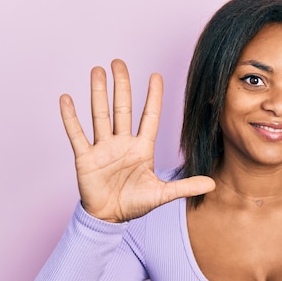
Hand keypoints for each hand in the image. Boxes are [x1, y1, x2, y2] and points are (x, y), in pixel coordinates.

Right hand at [60, 59, 214, 221]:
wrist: (110, 218)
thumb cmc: (135, 203)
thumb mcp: (163, 194)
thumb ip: (186, 186)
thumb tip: (213, 184)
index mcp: (142, 148)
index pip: (149, 117)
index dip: (153, 97)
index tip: (155, 76)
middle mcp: (122, 143)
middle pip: (122, 108)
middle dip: (121, 85)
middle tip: (118, 62)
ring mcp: (103, 148)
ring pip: (100, 115)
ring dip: (98, 93)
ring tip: (97, 71)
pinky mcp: (85, 157)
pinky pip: (76, 134)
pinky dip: (71, 117)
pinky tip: (67, 98)